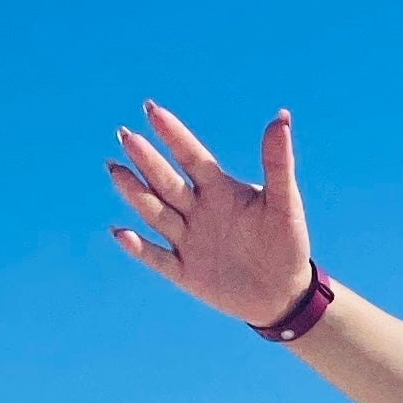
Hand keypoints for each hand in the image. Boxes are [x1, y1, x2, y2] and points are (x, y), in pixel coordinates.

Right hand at [108, 104, 312, 326]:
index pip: (192, 157)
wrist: (284, 294)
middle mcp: (197, 210)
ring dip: (136, 193)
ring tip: (115, 169)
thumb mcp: (285, 203)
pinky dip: (140, 248)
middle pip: (167, 181)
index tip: (152, 109)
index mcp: (219, 189)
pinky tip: (121, 232)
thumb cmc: (287, 243)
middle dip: (146, 159)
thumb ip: (278, 163)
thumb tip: (282, 117)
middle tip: (126, 134)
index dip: (174, 135)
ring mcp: (188, 240)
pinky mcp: (185, 271)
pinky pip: (158, 258)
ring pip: (156, 213)